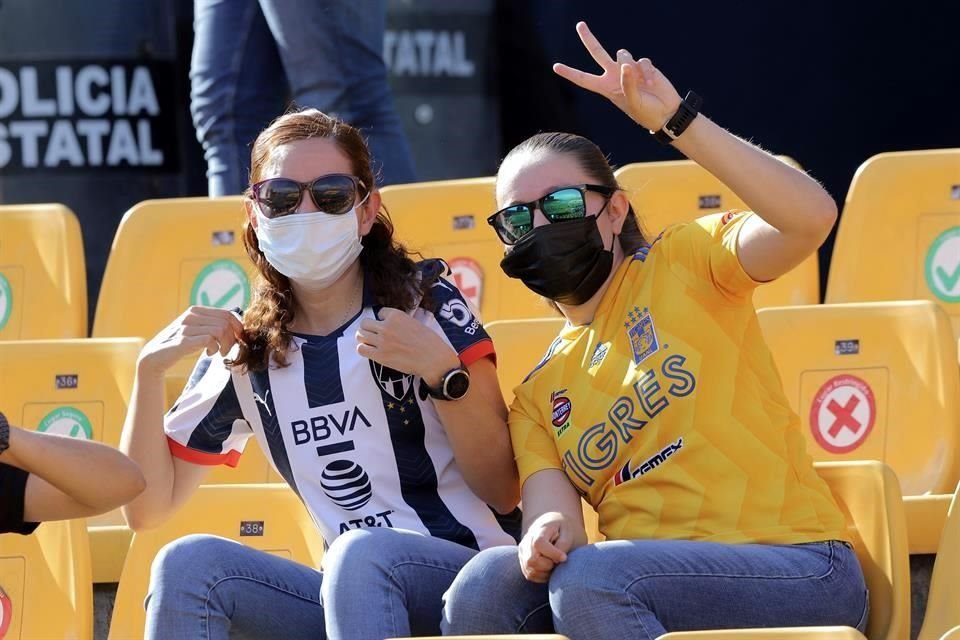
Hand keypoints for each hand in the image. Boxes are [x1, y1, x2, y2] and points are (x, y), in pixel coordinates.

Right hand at [138, 306, 243, 376]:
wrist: (156, 357)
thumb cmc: (181, 344)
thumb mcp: (197, 330)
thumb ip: (212, 325)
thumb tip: (238, 327)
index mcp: (196, 310)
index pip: (227, 314)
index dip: (238, 327)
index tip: (239, 339)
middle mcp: (191, 315)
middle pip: (226, 323)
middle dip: (232, 339)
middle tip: (226, 350)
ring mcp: (186, 326)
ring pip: (220, 330)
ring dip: (224, 345)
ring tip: (218, 352)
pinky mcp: (183, 340)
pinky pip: (210, 339)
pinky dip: (214, 348)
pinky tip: (209, 354)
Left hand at [356, 308, 458, 383]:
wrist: (433, 359)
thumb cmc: (430, 342)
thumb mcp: (416, 323)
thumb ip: (402, 322)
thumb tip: (394, 325)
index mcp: (396, 315)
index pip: (380, 312)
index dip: (382, 319)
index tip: (387, 326)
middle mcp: (386, 326)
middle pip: (365, 323)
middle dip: (368, 328)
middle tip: (373, 334)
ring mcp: (382, 341)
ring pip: (360, 335)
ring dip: (364, 338)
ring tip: (369, 342)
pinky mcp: (380, 356)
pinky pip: (361, 349)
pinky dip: (363, 349)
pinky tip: (369, 351)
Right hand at [518, 512, 574, 582]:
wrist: (552, 525)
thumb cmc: (562, 529)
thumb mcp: (568, 531)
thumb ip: (563, 544)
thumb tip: (556, 561)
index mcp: (539, 530)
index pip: (539, 544)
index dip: (552, 554)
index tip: (564, 557)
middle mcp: (527, 541)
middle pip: (531, 561)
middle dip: (548, 565)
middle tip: (558, 561)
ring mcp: (523, 552)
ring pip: (530, 571)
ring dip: (545, 573)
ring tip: (554, 564)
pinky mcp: (523, 561)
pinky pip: (530, 575)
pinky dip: (542, 576)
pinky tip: (549, 568)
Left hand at [554, 21, 681, 131]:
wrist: (666, 112)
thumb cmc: (646, 112)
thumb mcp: (633, 102)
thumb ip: (628, 84)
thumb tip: (626, 65)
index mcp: (606, 88)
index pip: (584, 79)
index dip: (570, 73)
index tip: (556, 67)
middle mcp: (615, 76)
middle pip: (598, 52)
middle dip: (588, 38)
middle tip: (579, 25)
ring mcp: (629, 69)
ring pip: (622, 53)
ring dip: (631, 66)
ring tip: (643, 84)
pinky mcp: (643, 66)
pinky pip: (642, 61)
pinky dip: (646, 71)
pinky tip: (651, 82)